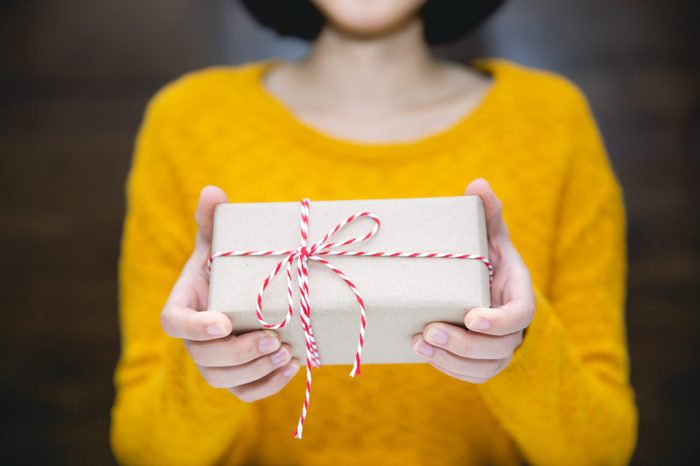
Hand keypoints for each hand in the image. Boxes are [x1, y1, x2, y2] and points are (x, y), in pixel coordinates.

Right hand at [160, 186, 300, 401]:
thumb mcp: (217, 244)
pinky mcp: (234, 378)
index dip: (194, 327)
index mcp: (183, 306)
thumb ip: (212, 222)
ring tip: (286, 352)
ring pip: (224, 380)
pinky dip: (267, 386)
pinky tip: (291, 368)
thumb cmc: (223, 270)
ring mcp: (212, 363)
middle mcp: (193, 340)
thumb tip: (213, 191)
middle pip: (204, 358)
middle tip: (272, 338)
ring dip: (256, 371)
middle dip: (239, 353)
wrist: (238, 298)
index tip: (222, 323)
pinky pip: (244, 394)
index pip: (174, 324)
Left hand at [411, 178, 534, 382]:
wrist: (488, 290)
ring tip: (419, 344)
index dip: (499, 321)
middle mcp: (514, 328)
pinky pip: (471, 375)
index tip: (472, 316)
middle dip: (464, 343)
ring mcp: (500, 349)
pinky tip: (423, 354)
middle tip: (429, 331)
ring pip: (483, 366)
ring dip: (451, 358)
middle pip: (498, 346)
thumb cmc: (489, 260)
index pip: (520, 316)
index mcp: (519, 296)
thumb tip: (477, 185)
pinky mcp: (483, 363)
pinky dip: (448, 368)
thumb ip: (488, 214)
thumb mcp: (491, 236)